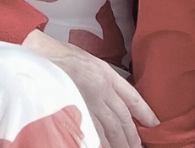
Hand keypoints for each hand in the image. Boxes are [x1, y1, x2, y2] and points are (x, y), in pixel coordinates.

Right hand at [22, 29, 156, 147]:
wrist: (39, 55)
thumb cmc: (64, 56)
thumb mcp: (93, 61)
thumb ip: (108, 79)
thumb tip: (121, 99)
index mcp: (107, 75)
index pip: (132, 98)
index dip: (145, 112)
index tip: (155, 124)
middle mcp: (100, 89)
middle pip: (122, 119)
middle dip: (132, 136)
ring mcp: (86, 100)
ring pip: (109, 128)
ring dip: (119, 143)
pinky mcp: (73, 109)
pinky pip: (90, 130)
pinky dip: (99, 141)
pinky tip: (103, 146)